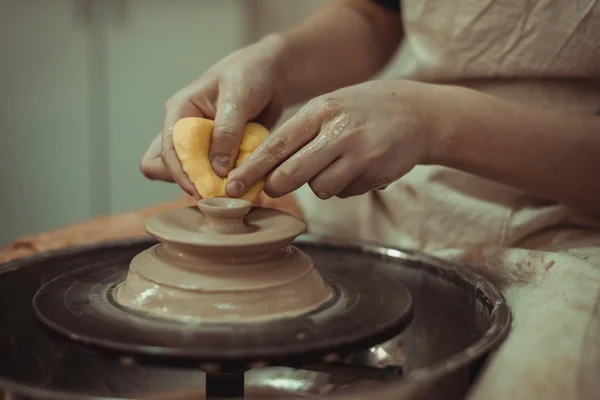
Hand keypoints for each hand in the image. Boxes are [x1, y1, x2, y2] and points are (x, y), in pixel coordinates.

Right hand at [140, 35, 288, 197]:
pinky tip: (244, 179)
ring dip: (211, 184)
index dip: (182, 174)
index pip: (169, 150)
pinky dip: (228, 180)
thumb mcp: (238, 98)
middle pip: (170, 168)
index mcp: (180, 111)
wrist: (273, 74)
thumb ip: (226, 132)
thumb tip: (218, 170)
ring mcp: (202, 143)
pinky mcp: (219, 152)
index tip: (201, 192)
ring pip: (192, 174)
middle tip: (219, 189)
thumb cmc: (251, 74)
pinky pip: (216, 174)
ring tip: (234, 185)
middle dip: (192, 182)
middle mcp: (185, 129)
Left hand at [227, 80, 435, 198]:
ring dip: (319, 184)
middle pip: (292, 174)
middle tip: (273, 187)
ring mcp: (359, 154)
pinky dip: (344, 187)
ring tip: (335, 165)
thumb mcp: (329, 107)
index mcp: (321, 111)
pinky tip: (357, 168)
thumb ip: (300, 132)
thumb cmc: (363, 111)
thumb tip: (265, 166)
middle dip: (277, 186)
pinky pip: (344, 192)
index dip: (252, 169)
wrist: (417, 114)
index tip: (233, 186)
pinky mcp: (375, 173)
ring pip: (320, 188)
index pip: (277, 145)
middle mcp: (339, 132)